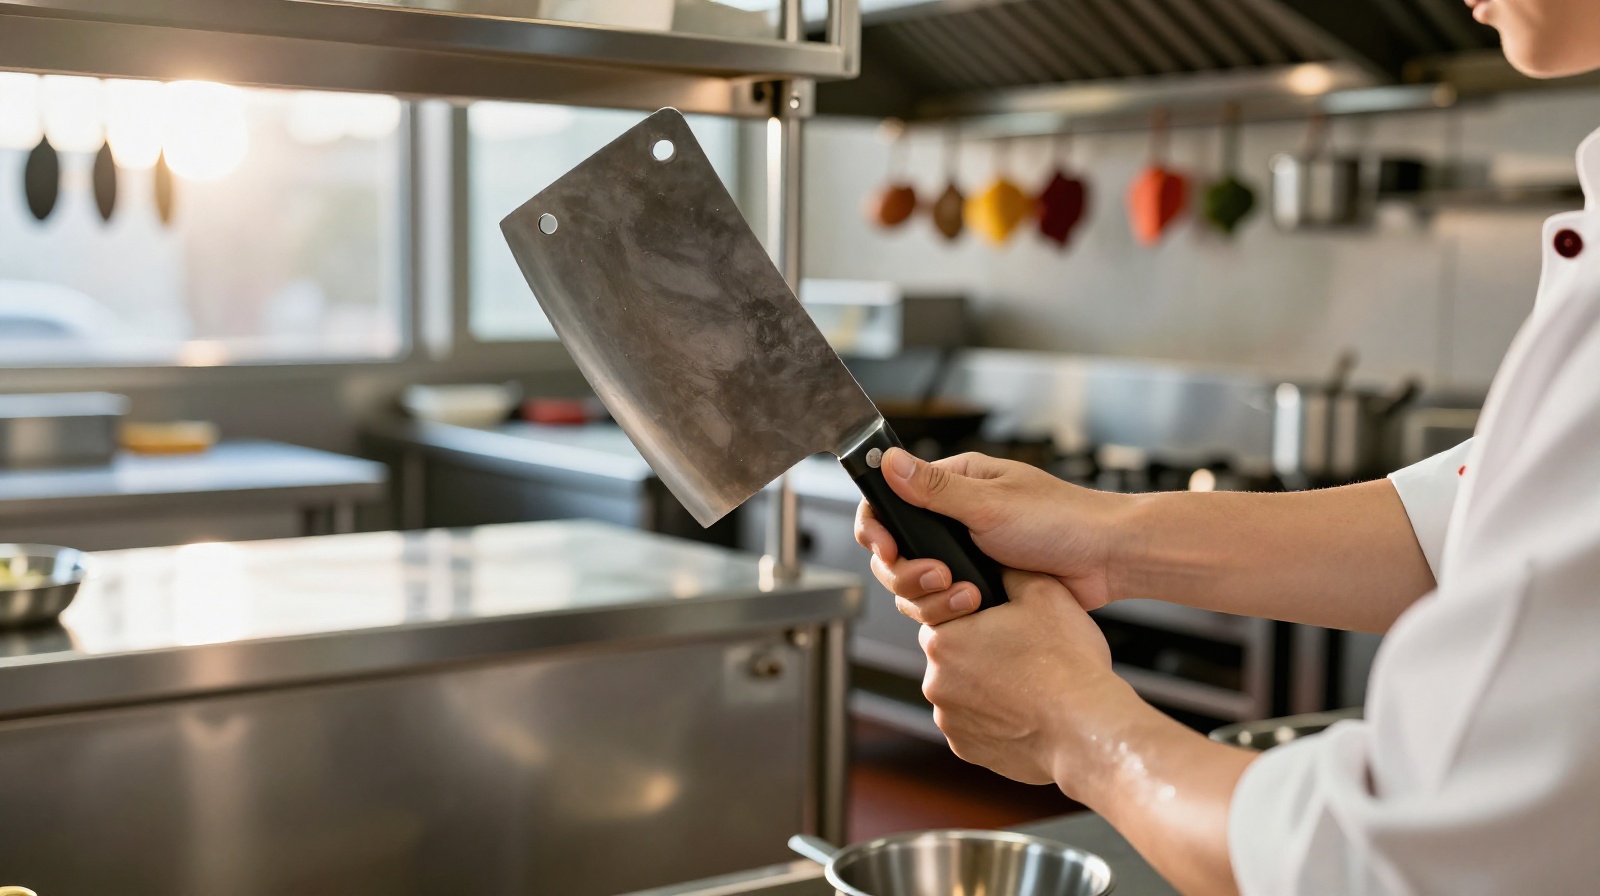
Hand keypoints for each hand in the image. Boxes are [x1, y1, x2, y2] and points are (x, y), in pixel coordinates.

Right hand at [855, 449, 1131, 624]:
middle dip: (907, 571)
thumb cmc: (1061, 519)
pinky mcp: (978, 586)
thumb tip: (888, 461)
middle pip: (896, 552)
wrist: (1106, 559)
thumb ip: (933, 488)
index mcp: (952, 485)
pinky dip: (950, 611)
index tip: (885, 547)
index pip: (889, 502)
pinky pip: (942, 605)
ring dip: (931, 596)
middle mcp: (952, 519)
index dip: (877, 528)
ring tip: (966, 595)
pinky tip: (973, 608)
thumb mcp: (990, 502)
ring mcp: (964, 555)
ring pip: (915, 585)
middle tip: (937, 577)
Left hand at [918, 569, 1130, 792]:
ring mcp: (950, 721)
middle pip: (953, 655)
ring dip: (987, 687)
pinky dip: (995, 719)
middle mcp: (936, 683)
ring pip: (964, 692)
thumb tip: (996, 564)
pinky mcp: (967, 749)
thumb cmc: (1066, 664)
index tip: (1003, 622)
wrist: (1086, 730)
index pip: (943, 614)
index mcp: (944, 640)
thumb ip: (1009, 571)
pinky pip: (976, 725)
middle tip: (1023, 652)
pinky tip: (1027, 711)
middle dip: (981, 651)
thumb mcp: (1043, 592)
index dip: (975, 614)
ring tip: (1029, 684)